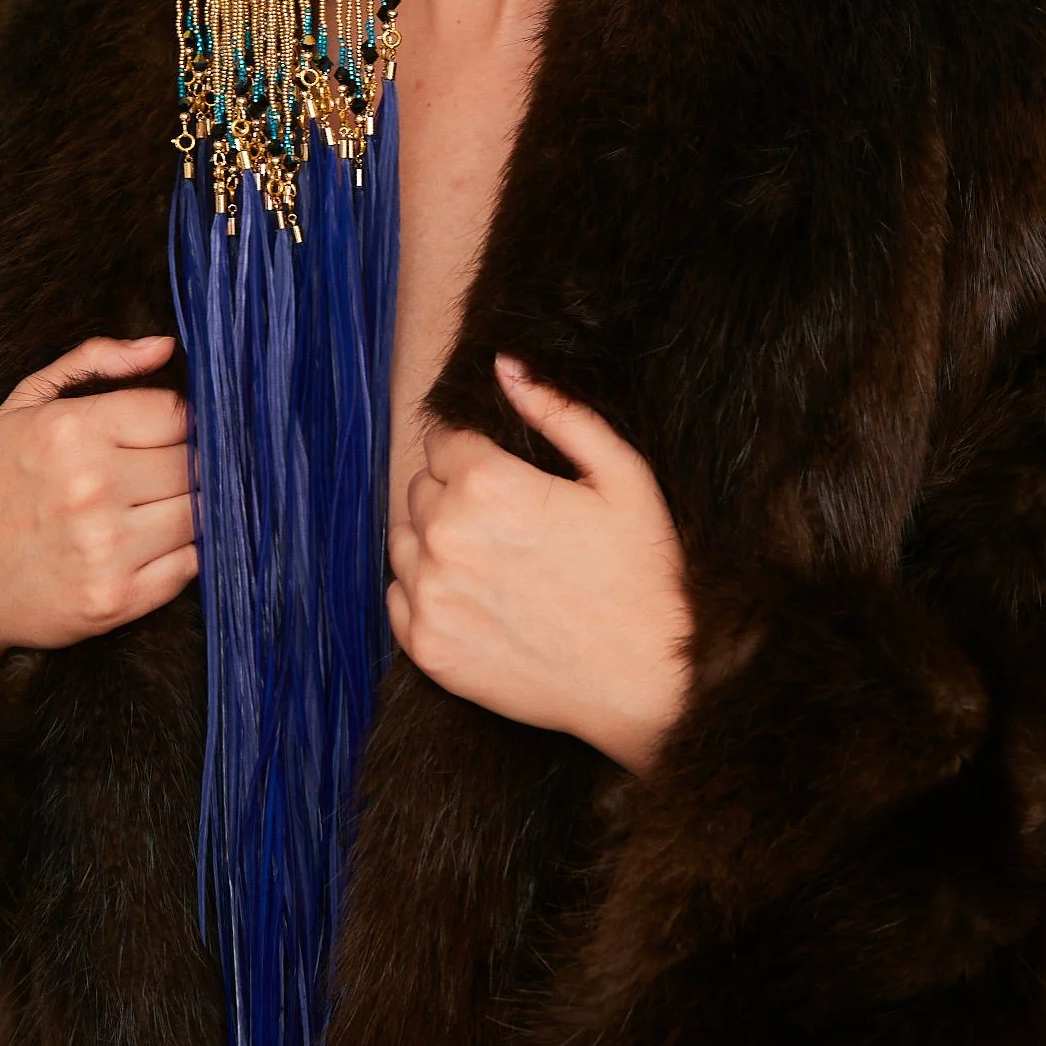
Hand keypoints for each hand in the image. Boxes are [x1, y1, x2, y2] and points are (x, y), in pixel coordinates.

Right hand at [0, 336, 195, 687]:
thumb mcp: (24, 405)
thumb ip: (93, 361)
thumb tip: (164, 346)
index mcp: (70, 431)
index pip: (177, 413)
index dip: (181, 421)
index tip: (167, 432)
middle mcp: (91, 487)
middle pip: (194, 462)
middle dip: (187, 463)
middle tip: (162, 472)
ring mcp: (106, 548)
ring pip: (199, 513)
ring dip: (189, 507)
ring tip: (157, 506)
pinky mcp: (117, 599)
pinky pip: (191, 564)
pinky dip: (183, 552)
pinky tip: (154, 543)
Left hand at [386, 354, 692, 771]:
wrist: (648, 681)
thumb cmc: (644, 574)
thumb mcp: (622, 476)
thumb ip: (559, 412)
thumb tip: (505, 364)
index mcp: (488, 485)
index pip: (443, 440)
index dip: (475, 450)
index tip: (506, 474)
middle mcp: (446, 537)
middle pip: (421, 487)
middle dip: (456, 492)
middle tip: (509, 522)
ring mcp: (431, 596)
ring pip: (403, 539)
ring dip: (436, 539)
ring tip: (493, 559)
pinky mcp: (427, 647)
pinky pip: (398, 596)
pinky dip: (425, 590)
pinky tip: (476, 596)